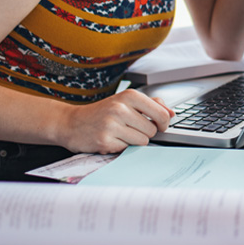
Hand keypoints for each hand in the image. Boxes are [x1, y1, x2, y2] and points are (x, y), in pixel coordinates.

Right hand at [58, 90, 173, 153]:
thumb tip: (172, 113)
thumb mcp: (126, 102)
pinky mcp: (104, 141)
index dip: (164, 123)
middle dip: (146, 132)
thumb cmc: (103, 112)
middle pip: (153, 130)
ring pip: (143, 141)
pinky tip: (112, 140)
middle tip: (131, 128)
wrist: (71, 123)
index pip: (162, 113)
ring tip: (121, 134)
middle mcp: (120, 108)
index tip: (160, 125)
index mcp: (129, 96)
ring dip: (135, 141)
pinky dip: (122, 147)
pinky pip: (127, 149)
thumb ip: (151, 104)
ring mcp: (111, 125)